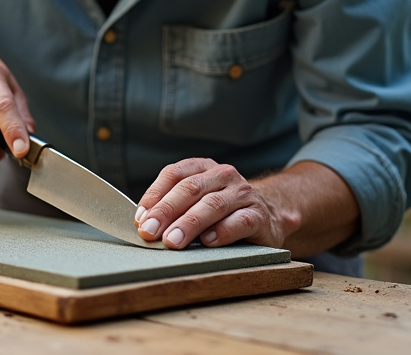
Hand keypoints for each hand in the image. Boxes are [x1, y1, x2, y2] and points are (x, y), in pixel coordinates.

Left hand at [134, 158, 293, 249]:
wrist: (270, 212)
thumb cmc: (223, 210)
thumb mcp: (197, 201)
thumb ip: (174, 208)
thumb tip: (143, 223)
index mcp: (203, 167)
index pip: (174, 174)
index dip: (154, 195)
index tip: (140, 218)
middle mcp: (223, 175)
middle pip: (190, 189)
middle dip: (166, 211)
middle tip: (149, 231)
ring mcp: (243, 193)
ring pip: (213, 204)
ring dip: (189, 223)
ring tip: (172, 240)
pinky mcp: (259, 216)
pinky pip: (240, 221)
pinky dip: (222, 231)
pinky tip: (208, 242)